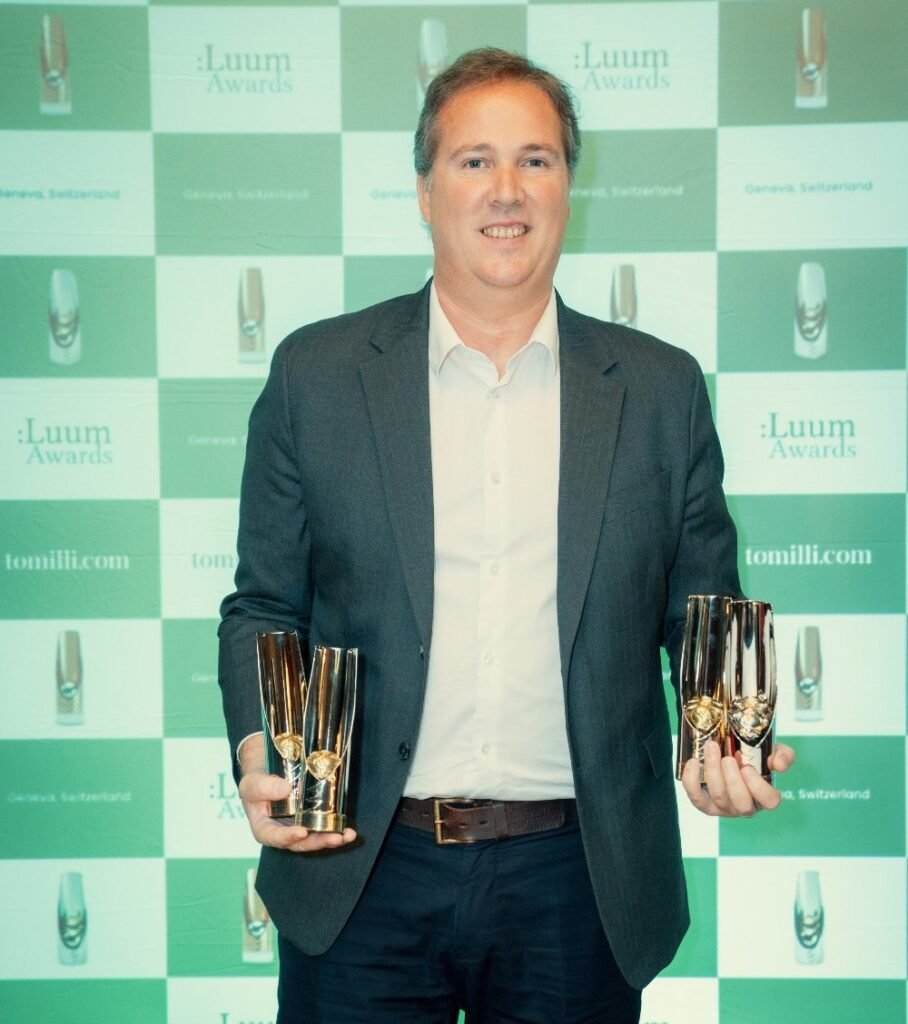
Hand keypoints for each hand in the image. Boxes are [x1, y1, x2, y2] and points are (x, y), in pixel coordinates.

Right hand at [238, 736, 356, 852]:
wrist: (267, 770)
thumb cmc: (256, 782)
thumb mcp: (252, 783)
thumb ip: (264, 787)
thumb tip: (286, 789)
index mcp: (265, 829)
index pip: (274, 837)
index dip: (288, 837)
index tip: (301, 832)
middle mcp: (283, 832)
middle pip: (301, 842)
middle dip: (318, 841)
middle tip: (335, 838)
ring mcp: (299, 825)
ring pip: (315, 837)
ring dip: (332, 838)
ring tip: (348, 835)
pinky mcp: (312, 818)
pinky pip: (324, 826)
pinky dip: (336, 828)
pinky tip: (349, 830)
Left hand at [681, 740, 795, 817]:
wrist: (728, 753)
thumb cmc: (752, 757)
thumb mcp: (772, 751)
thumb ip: (783, 755)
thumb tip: (778, 764)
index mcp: (763, 796)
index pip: (770, 801)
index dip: (759, 788)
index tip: (749, 768)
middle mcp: (745, 806)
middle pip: (741, 803)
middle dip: (733, 780)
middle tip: (728, 758)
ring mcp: (724, 807)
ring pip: (719, 797)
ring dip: (713, 772)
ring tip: (712, 748)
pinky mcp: (704, 803)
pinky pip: (696, 797)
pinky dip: (692, 780)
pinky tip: (694, 762)